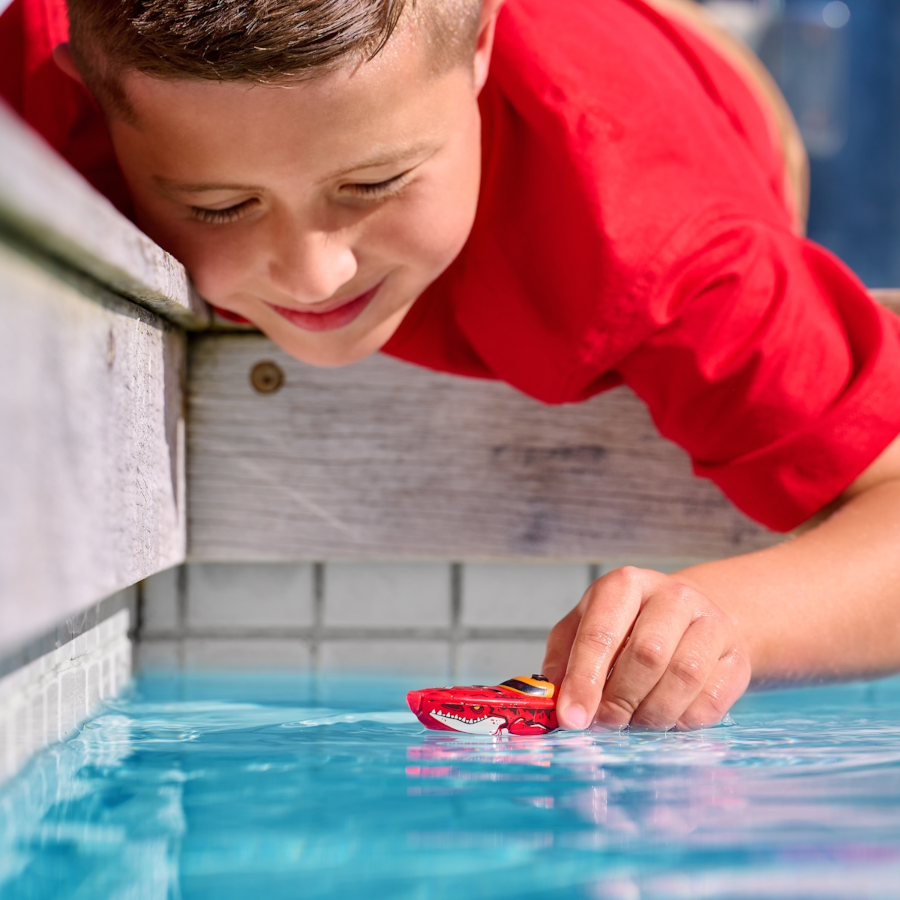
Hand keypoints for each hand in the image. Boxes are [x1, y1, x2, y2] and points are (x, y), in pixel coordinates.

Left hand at [543, 567, 750, 730]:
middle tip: (606, 724)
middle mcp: (671, 595)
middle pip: (646, 654)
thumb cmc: (626, 629)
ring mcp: (710, 621)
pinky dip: (684, 721)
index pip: (600, 634)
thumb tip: (554, 701)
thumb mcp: (584, 630)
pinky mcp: (735, 655)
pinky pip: (712, 699)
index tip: (572, 718)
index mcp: (624, 585)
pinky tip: (667, 720)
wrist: (689, 620)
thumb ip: (563, 661)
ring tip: (635, 723)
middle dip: (620, 700)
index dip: (584, 681)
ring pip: (683, 676)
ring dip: (652, 713)